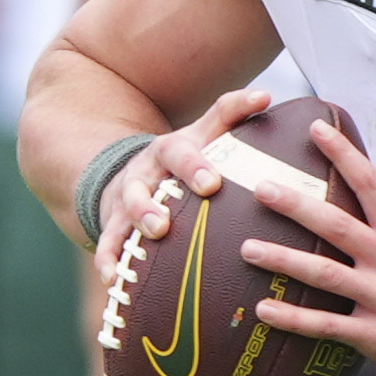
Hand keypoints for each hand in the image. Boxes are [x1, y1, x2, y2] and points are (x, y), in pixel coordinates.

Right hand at [95, 83, 272, 281]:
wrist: (136, 170)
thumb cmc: (186, 157)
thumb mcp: (204, 134)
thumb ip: (231, 114)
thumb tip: (266, 94)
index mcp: (170, 151)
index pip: (180, 154)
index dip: (194, 167)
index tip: (211, 184)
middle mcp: (144, 174)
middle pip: (142, 188)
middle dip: (150, 207)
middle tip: (163, 224)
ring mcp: (126, 199)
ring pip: (123, 215)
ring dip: (132, 231)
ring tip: (145, 245)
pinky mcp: (113, 223)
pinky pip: (109, 243)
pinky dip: (108, 260)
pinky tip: (111, 280)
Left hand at [243, 117, 375, 375]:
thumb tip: (352, 211)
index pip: (374, 187)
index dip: (345, 156)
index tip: (317, 129)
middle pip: (339, 226)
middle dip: (297, 205)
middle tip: (263, 188)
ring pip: (326, 274)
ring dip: (283, 260)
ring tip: (247, 248)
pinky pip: (327, 326)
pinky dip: (294, 319)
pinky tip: (264, 311)